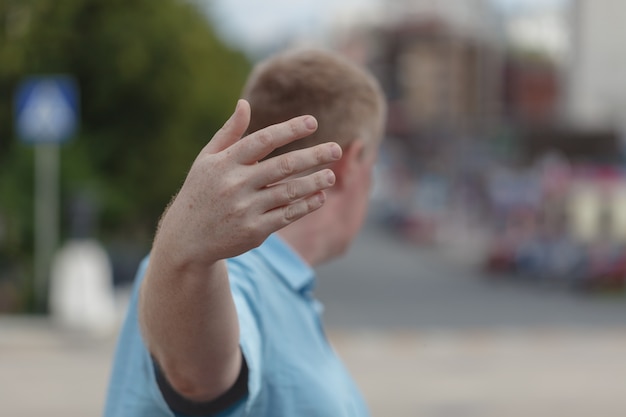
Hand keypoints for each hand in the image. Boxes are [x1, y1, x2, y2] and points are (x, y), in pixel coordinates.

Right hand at [154, 99, 341, 266]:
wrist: (186, 238)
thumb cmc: (201, 192)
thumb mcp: (206, 160)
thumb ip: (229, 133)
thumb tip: (244, 103)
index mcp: (224, 163)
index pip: (263, 140)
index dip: (289, 129)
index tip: (313, 122)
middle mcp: (235, 185)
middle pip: (282, 166)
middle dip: (313, 156)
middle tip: (336, 149)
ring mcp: (245, 209)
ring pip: (289, 192)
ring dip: (314, 182)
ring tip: (331, 175)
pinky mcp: (254, 231)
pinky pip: (287, 215)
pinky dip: (306, 206)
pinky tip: (320, 197)